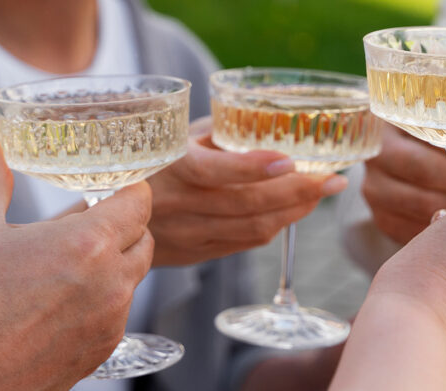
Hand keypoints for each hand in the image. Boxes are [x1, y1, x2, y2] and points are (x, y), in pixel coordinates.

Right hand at [0, 137, 153, 390]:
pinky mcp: (101, 351)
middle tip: (90, 224)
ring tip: (70, 265)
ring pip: (131, 281)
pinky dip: (101, 302)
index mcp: (87, 245)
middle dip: (124, 228)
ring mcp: (109, 322)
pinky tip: (63, 301)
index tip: (113, 187)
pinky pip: (116, 316)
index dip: (129, 190)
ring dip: (112, 267)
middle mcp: (110, 284)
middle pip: (143, 242)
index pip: (139, 204)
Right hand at [146, 117, 347, 265]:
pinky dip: (276, 226)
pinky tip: (294, 210)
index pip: (217, 172)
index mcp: (173, 167)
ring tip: (322, 193)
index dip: (255, 168)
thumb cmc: (153, 159)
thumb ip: (221, 135)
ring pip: (254, 229)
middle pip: (249, 206)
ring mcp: (189, 234)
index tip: (292, 160)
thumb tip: (278, 128)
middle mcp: (181, 206)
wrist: (110, 214)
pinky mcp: (197, 254)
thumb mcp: (178, 135)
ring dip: (295, 212)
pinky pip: (245, 243)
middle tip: (335, 179)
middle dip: (300, 193)